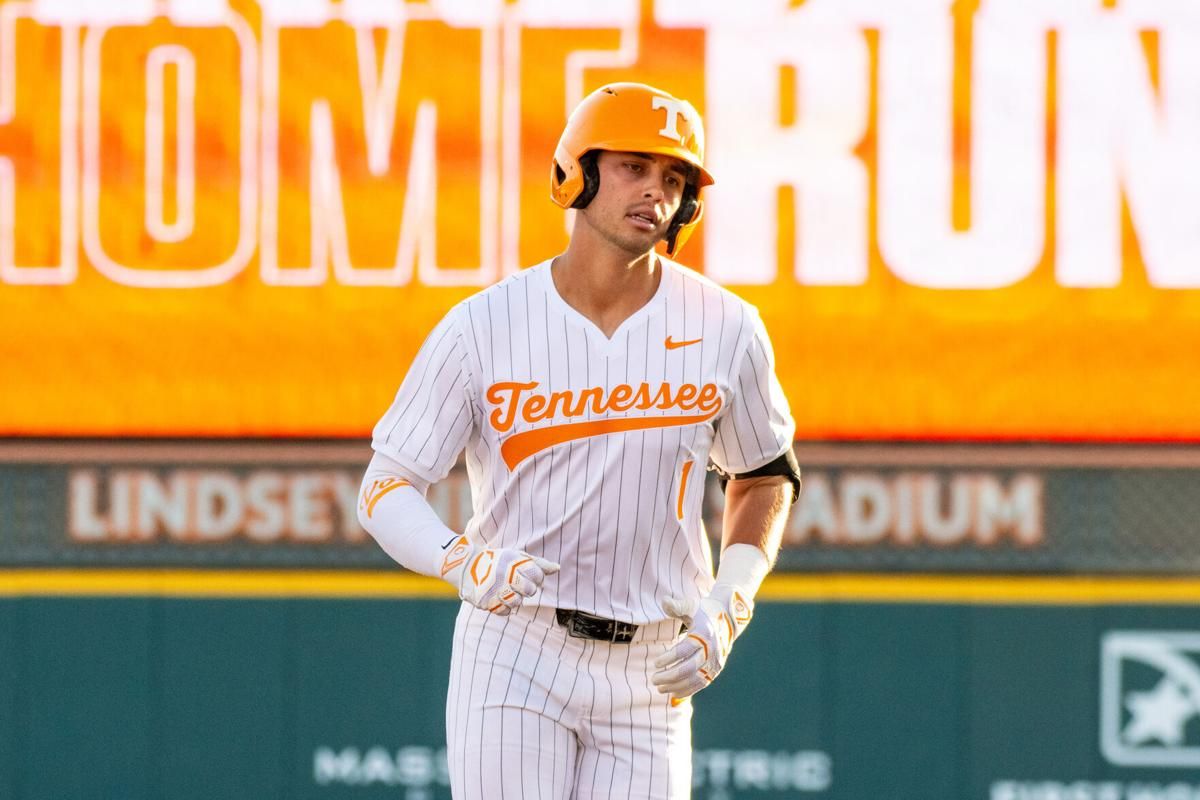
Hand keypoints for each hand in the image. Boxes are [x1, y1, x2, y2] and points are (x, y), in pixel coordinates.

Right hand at [439, 536, 559, 614]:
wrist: (466, 565)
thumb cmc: (497, 561)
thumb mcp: (517, 556)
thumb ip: (538, 563)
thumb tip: (557, 568)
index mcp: (513, 562)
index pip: (538, 575)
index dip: (537, 577)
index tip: (529, 575)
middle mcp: (504, 575)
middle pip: (530, 591)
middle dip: (527, 589)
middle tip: (517, 584)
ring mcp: (494, 589)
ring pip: (517, 603)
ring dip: (514, 598)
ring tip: (506, 589)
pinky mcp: (485, 601)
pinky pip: (504, 612)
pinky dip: (503, 607)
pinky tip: (498, 597)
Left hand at [651, 584, 753, 700]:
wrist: (728, 619)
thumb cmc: (704, 611)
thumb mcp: (692, 605)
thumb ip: (677, 605)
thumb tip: (663, 600)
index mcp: (704, 633)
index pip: (684, 650)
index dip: (669, 658)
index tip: (655, 663)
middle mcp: (711, 650)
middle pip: (689, 668)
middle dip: (670, 676)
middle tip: (653, 679)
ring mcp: (715, 662)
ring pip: (694, 680)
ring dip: (676, 686)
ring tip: (659, 687)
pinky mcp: (716, 670)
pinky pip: (701, 684)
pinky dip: (688, 690)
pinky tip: (673, 693)